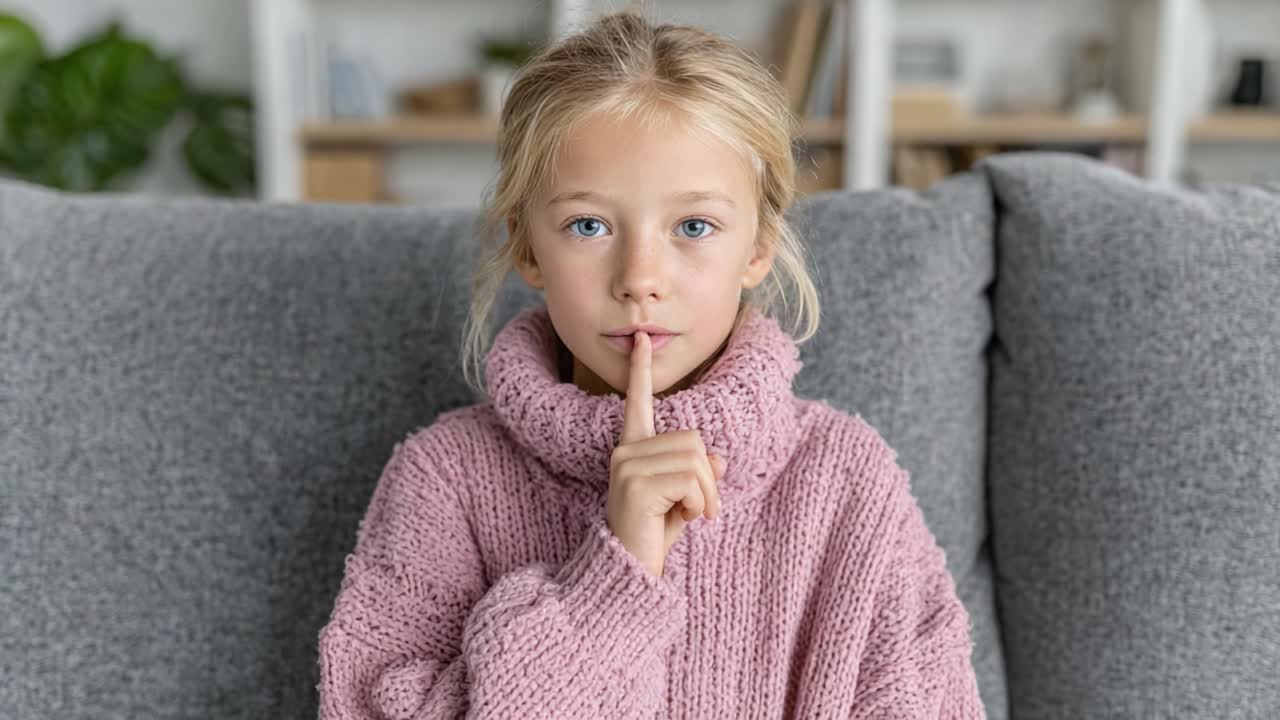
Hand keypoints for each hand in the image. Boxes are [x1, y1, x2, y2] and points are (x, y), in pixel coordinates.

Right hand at [605, 330, 724, 577]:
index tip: (641, 339)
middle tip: (700, 510)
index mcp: (633, 449)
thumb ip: (700, 476)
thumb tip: (718, 458)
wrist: (627, 572)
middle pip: (694, 440)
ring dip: (706, 494)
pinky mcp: (636, 483)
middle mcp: (625, 451)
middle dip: (708, 479)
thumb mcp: (685, 500)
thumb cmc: (653, 536)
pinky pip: (691, 480)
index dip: (641, 371)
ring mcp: (627, 465)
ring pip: (696, 459)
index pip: (637, 403)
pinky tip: (684, 520)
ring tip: (690, 516)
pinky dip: (700, 503)